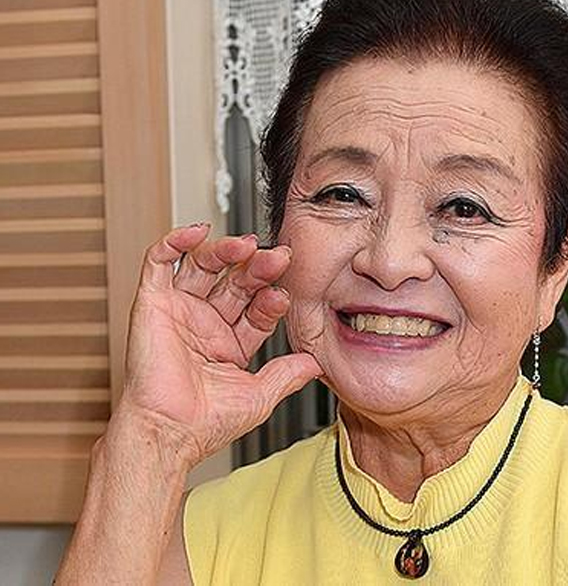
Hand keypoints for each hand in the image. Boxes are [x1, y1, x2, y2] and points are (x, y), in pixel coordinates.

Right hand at [116, 224, 320, 467]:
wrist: (168, 433)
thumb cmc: (205, 424)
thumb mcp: (259, 396)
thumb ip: (288, 374)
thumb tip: (318, 363)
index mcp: (229, 343)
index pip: (257, 306)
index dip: (273, 297)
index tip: (287, 294)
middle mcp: (206, 323)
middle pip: (235, 280)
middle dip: (258, 267)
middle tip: (278, 257)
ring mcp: (180, 311)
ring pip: (204, 265)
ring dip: (226, 250)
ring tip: (247, 245)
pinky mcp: (152, 303)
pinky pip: (160, 262)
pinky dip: (176, 242)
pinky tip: (198, 231)